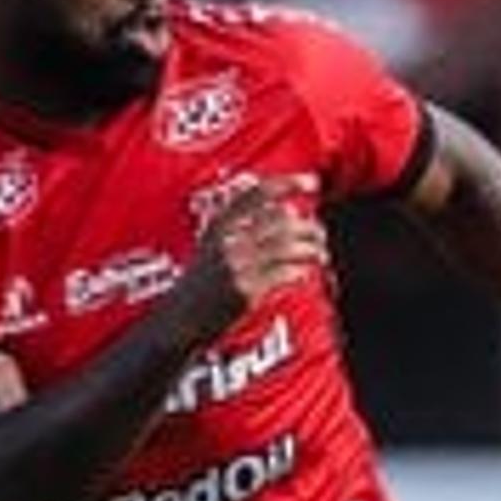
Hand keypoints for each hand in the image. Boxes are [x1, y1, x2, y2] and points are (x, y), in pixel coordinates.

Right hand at [175, 174, 327, 338]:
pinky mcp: (245, 288)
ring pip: (289, 245)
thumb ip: (248, 224)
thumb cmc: (204, 280)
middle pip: (284, 220)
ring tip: (321, 256)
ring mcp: (236, 263)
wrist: (180, 317)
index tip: (313, 183)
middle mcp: (228, 238)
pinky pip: (286, 272)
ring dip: (314, 250)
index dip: (288, 183)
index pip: (258, 192)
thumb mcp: (216, 243)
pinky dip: (301, 271)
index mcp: (221, 223)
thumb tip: (292, 211)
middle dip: (311, 227)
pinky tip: (302, 274)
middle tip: (320, 237)